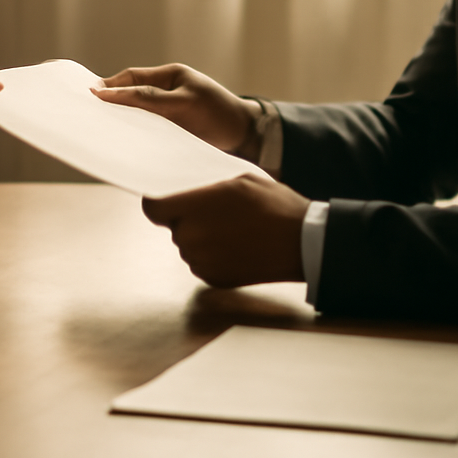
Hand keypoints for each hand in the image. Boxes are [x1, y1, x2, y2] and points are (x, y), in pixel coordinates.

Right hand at [93, 64, 263, 159]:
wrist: (249, 140)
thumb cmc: (219, 115)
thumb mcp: (183, 103)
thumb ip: (148, 99)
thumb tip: (112, 95)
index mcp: (169, 77)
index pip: (132, 78)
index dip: (110, 87)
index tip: (88, 96)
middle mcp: (166, 93)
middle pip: (130, 95)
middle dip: (110, 104)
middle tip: (86, 115)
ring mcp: (169, 113)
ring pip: (137, 115)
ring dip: (121, 123)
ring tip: (100, 132)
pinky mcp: (172, 133)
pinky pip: (147, 132)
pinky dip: (134, 137)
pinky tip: (124, 146)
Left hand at [142, 175, 308, 286]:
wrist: (304, 243)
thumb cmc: (274, 205)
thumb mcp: (238, 178)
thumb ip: (205, 184)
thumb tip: (186, 186)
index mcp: (194, 209)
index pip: (153, 208)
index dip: (158, 202)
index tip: (168, 199)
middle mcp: (192, 238)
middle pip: (174, 226)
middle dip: (188, 218)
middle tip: (216, 210)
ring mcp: (202, 262)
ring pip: (187, 244)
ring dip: (200, 236)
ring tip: (232, 227)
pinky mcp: (214, 280)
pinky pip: (201, 262)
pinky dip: (212, 254)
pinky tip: (236, 245)